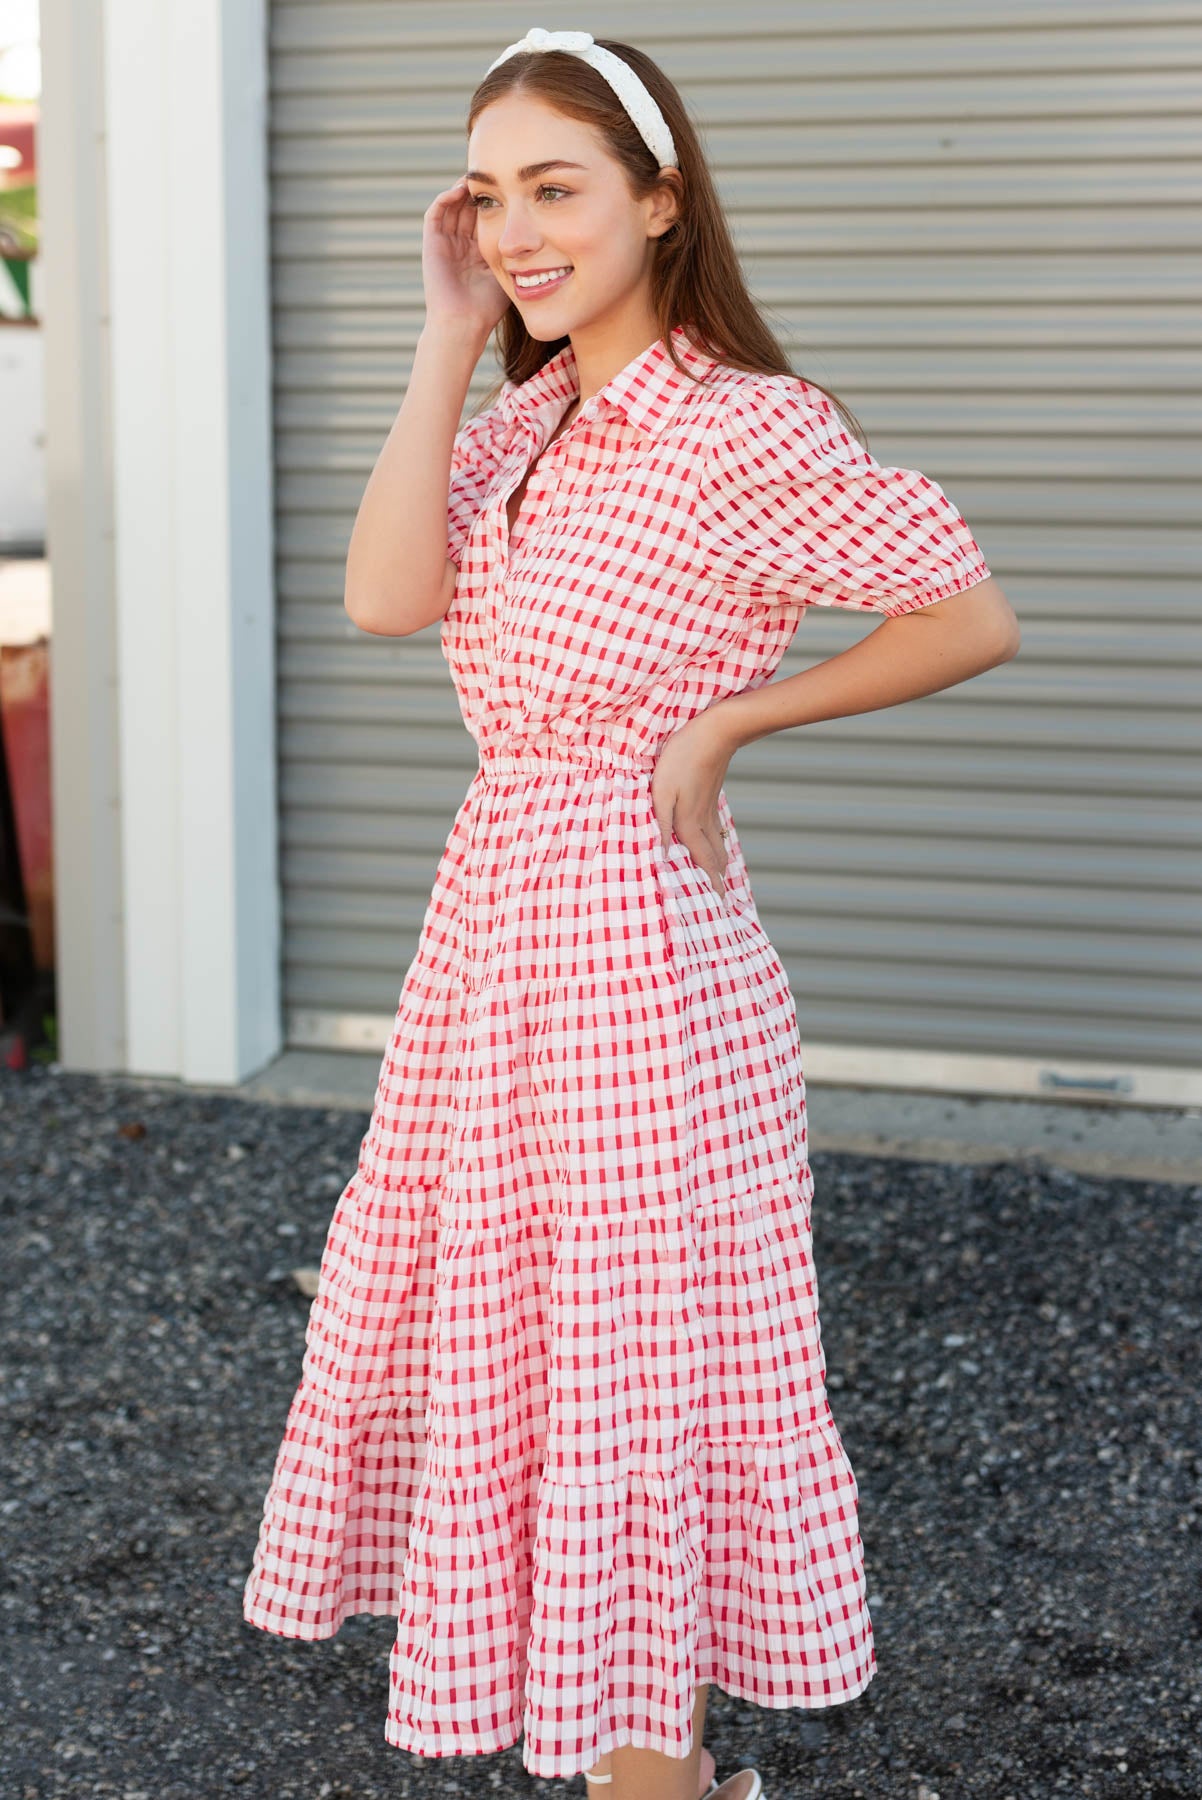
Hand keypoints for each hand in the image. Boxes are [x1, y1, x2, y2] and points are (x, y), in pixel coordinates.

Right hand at [422, 175, 510, 339]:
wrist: (463, 323)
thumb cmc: (488, 306)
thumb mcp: (510, 271)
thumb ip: (519, 251)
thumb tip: (542, 233)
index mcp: (479, 250)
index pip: (486, 215)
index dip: (496, 199)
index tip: (511, 183)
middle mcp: (461, 244)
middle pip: (469, 206)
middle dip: (480, 189)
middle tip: (494, 170)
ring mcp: (445, 243)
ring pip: (453, 205)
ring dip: (463, 188)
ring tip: (477, 174)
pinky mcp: (431, 244)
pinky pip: (436, 213)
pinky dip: (446, 197)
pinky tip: (460, 189)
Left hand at [651, 709, 739, 901]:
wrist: (717, 730)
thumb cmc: (682, 757)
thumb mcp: (662, 789)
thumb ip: (661, 823)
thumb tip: (664, 855)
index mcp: (690, 823)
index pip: (702, 863)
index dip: (710, 885)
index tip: (719, 907)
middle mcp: (704, 820)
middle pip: (714, 858)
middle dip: (718, 881)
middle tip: (722, 901)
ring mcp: (711, 807)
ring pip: (718, 844)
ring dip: (720, 864)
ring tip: (721, 879)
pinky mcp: (712, 795)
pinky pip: (716, 829)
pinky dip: (719, 844)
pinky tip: (718, 843)